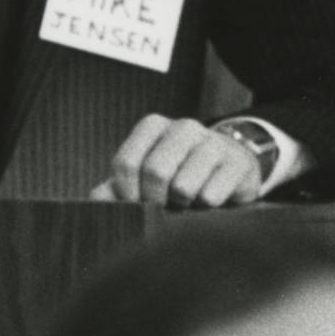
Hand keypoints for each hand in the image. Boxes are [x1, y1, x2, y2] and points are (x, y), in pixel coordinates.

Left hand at [90, 114, 263, 207]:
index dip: (127, 194)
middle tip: (164, 207)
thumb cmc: (179, 176)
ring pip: (184, 186)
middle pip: (155, 172)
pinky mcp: (238, 162)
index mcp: (154, 126)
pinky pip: (211, 196)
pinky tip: (210, 202)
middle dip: (155, 201)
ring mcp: (213, 141)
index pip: (126, 163)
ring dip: (183, 205)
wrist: (230, 172)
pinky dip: (206, 209)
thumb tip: (97, 200)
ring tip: (188, 202)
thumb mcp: (144, 179)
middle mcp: (184, 127)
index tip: (136, 204)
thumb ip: (116, 189)